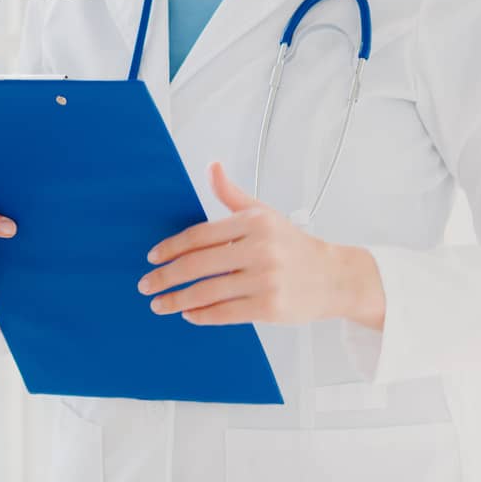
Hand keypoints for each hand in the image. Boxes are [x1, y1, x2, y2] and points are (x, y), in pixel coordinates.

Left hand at [136, 161, 343, 325]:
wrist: (335, 278)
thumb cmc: (293, 245)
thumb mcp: (264, 213)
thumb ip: (231, 193)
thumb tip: (211, 166)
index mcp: (253, 223)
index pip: (200, 235)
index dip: (171, 247)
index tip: (153, 257)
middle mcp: (259, 250)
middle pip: (198, 265)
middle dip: (166, 277)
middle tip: (146, 284)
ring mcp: (265, 280)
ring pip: (208, 291)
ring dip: (177, 299)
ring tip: (159, 304)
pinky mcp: (270, 307)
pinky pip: (226, 312)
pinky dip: (202, 315)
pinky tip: (188, 314)